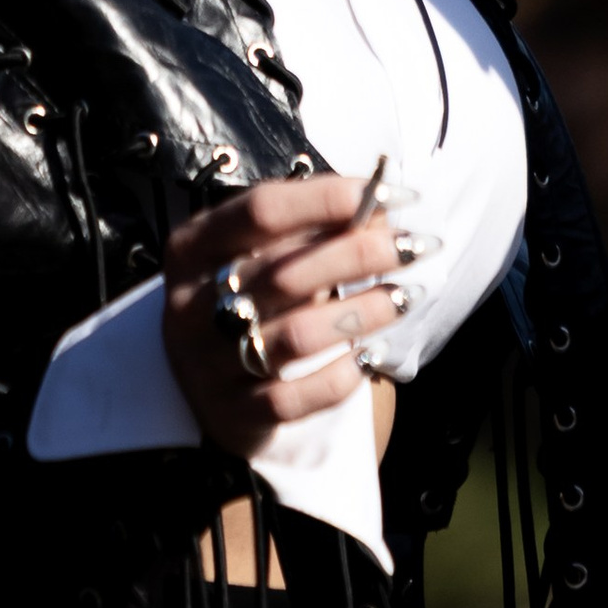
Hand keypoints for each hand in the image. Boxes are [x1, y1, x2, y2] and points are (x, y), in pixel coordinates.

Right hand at [161, 173, 414, 461]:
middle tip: (417, 246)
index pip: (262, 210)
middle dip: (361, 254)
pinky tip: (371, 354)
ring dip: (363, 313)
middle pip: (286, 273)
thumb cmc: (252, 299)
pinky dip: (343, 375)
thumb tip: (382, 203)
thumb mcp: (266, 253)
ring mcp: (208, 364)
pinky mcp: (234, 413)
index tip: (394, 195)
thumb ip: (315, 227)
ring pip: (297, 337)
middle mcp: (190, 306)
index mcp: (192, 248)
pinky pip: (297, 397)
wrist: (211, 384)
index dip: (331, 198)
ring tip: (405, 298)